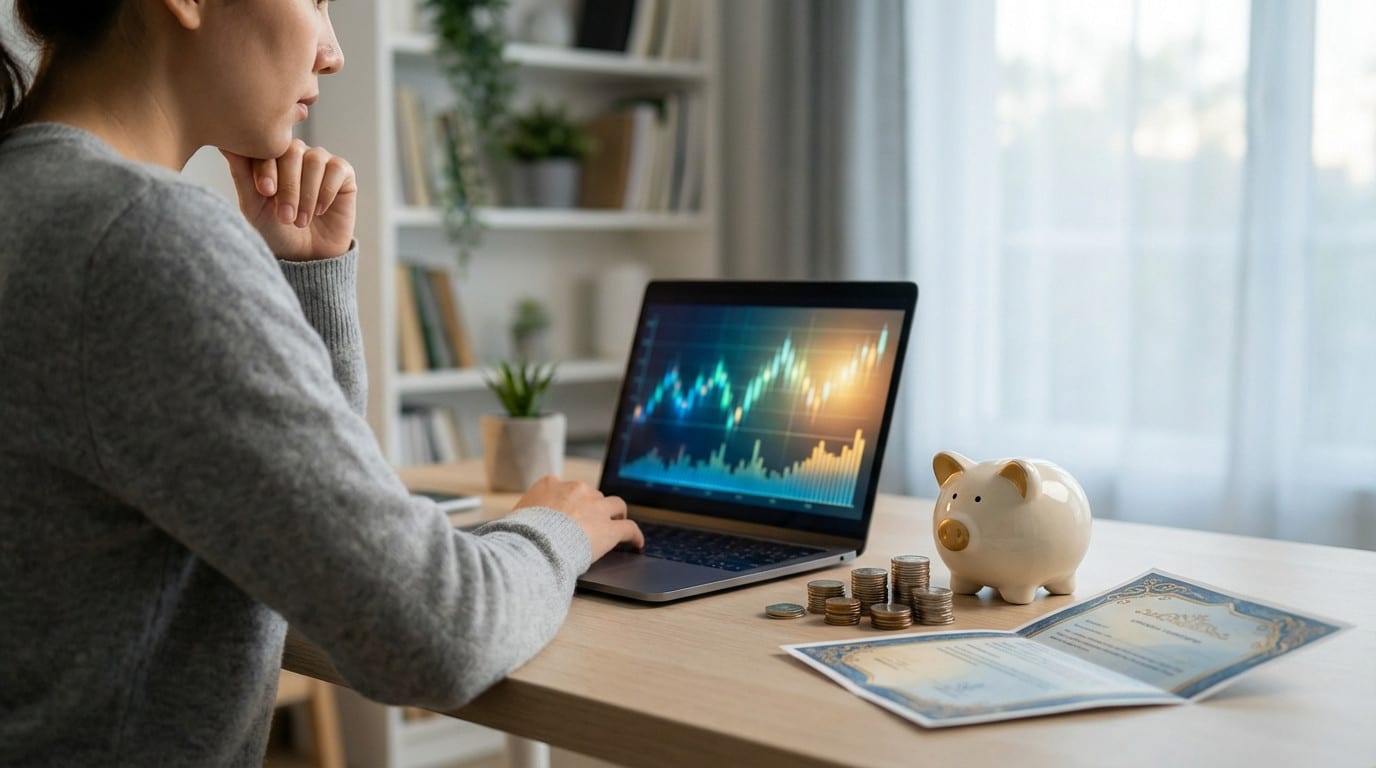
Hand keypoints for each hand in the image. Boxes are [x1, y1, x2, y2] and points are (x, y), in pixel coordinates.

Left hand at [221, 140, 356, 261]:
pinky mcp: (343, 173)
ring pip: (314, 161)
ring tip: (301, 221)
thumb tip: (225, 144)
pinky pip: (336, 169)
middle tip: (285, 216)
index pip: (268, 148)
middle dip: (289, 186)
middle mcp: (296, 154)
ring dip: (307, 194)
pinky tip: (320, 211)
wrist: (306, 255)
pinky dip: (327, 191)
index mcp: (271, 157)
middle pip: (292, 152)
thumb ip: (241, 174)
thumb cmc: (276, 230)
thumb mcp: (253, 205)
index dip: (267, 168)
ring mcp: (320, 161)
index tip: (266, 192)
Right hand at [514, 476, 642, 561]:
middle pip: (591, 495)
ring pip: (615, 505)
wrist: (535, 544)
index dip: (571, 501)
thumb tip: (507, 528)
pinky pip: (629, 529)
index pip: (565, 488)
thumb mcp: (513, 517)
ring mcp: (595, 508)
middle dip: (593, 507)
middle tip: (593, 522)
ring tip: (619, 524)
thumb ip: (521, 516)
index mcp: (550, 484)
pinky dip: (635, 536)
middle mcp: (576, 490)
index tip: (571, 510)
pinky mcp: (610, 528)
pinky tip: (637, 544)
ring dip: (617, 514)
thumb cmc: (519, 535)